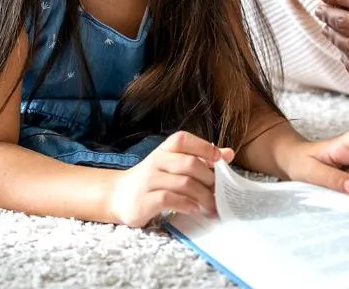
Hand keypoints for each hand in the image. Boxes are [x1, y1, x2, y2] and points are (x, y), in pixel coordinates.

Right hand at [107, 131, 234, 226]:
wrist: (118, 196)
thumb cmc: (153, 179)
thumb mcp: (174, 164)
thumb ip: (201, 158)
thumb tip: (229, 153)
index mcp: (165, 149)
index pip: (183, 139)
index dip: (204, 147)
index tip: (220, 159)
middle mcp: (156, 161)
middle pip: (189, 164)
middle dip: (209, 178)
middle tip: (219, 192)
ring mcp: (148, 180)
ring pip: (183, 183)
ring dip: (203, 196)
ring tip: (213, 206)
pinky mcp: (144, 200)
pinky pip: (169, 199)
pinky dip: (186, 204)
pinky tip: (195, 209)